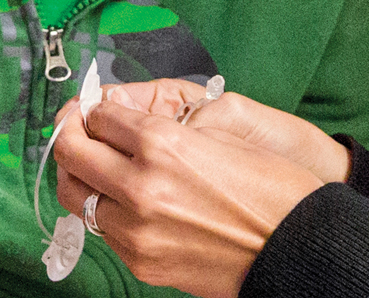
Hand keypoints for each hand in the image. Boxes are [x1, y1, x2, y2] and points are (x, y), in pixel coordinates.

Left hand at [51, 92, 331, 297]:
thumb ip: (167, 127)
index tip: (94, 108)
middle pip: (71, 152)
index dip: (94, 108)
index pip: (98, 117)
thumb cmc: (274, 190)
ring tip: (95, 167)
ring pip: (75, 195)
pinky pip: (102, 230)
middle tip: (76, 127)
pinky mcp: (141, 262)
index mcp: (163, 145)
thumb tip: (125, 121)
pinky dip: (104, 210)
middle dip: (69, 133)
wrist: (299, 249)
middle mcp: (140, 186)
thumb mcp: (223, 136)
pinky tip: (124, 200)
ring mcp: (136, 230)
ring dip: (81, 175)